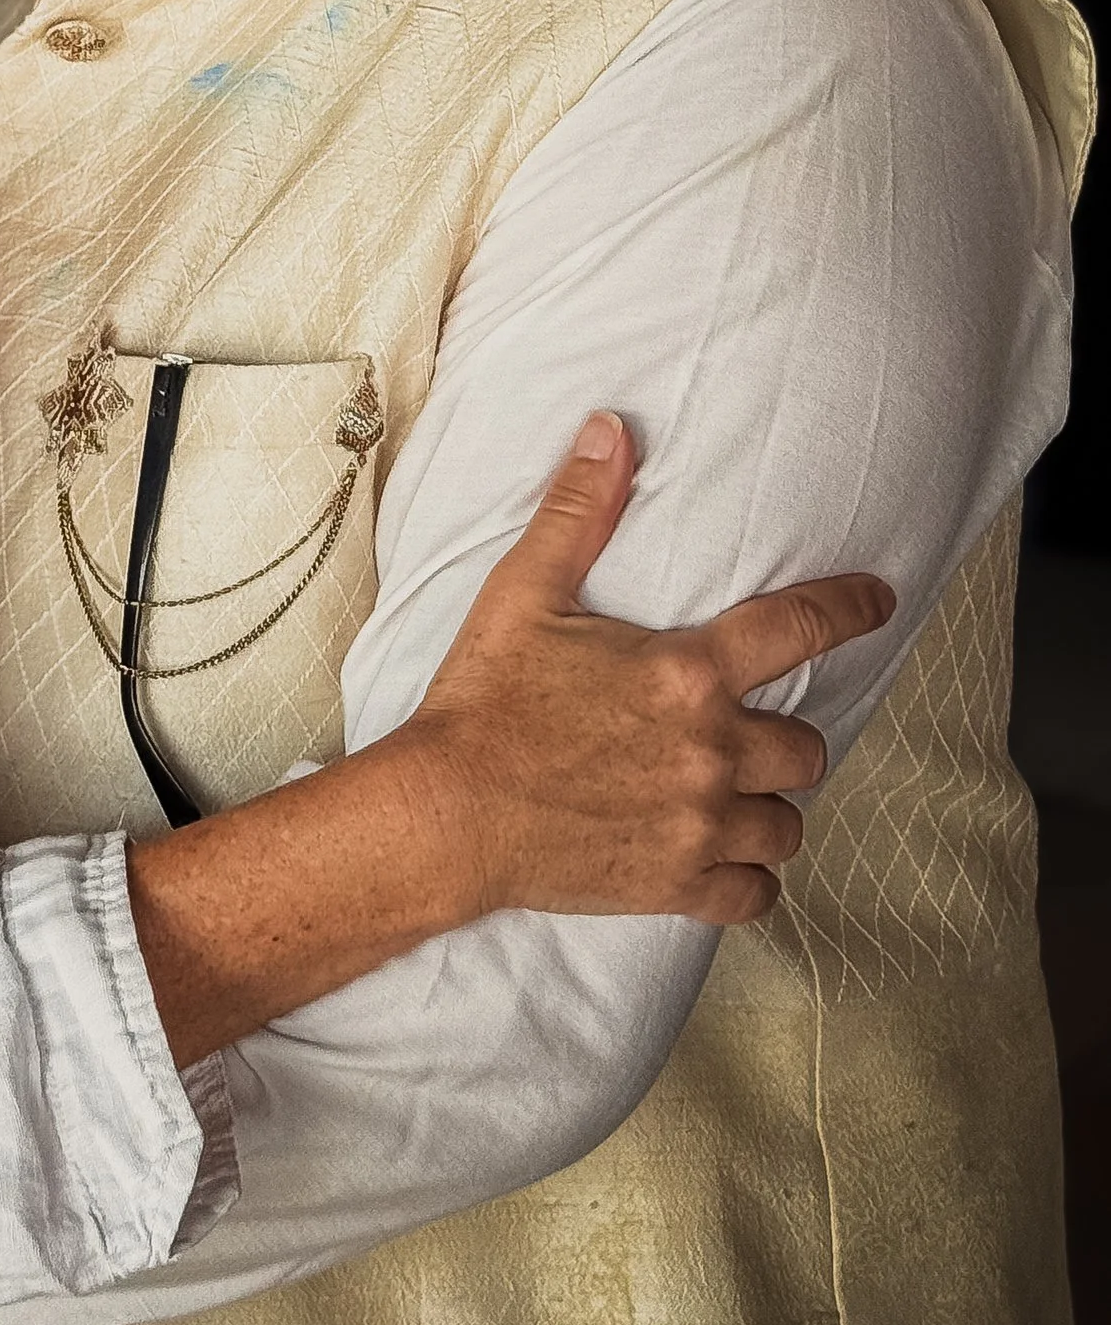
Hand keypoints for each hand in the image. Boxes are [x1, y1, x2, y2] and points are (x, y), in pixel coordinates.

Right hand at [401, 412, 896, 927]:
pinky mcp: (678, 884)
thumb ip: (578, 511)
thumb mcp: (524, 593)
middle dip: (783, 740)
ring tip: (733, 799)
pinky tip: (721, 862)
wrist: (446, 812)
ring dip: (768, 810)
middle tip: (745, 735)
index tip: (878, 601)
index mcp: (686, 672)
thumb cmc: (483, 700)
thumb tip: (612, 430)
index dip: (849, 608)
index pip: (800, 628)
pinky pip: (755, 895)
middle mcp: (711, 750)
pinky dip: (747, 881)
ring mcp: (699, 824)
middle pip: (805, 748)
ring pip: (788, 825)